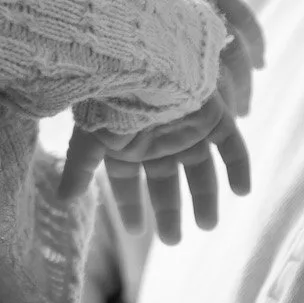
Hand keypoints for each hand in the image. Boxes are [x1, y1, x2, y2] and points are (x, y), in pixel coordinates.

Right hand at [57, 0, 261, 241]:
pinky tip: (243, 192)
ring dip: (205, 196)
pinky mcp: (212, 114)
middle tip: (174, 240)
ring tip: (208, 225)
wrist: (142, 62)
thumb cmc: (111, 99)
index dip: (131, 204)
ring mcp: (186, 126)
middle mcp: (158, 137)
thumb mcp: (90, 139)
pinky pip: (232, 144)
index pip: (127, 180)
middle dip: (170, 210)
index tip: (137, 229)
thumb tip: (60, 200)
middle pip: (167, 179)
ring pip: (199, 167)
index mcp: (128, 143)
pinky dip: (239, 167)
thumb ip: (79, 170)